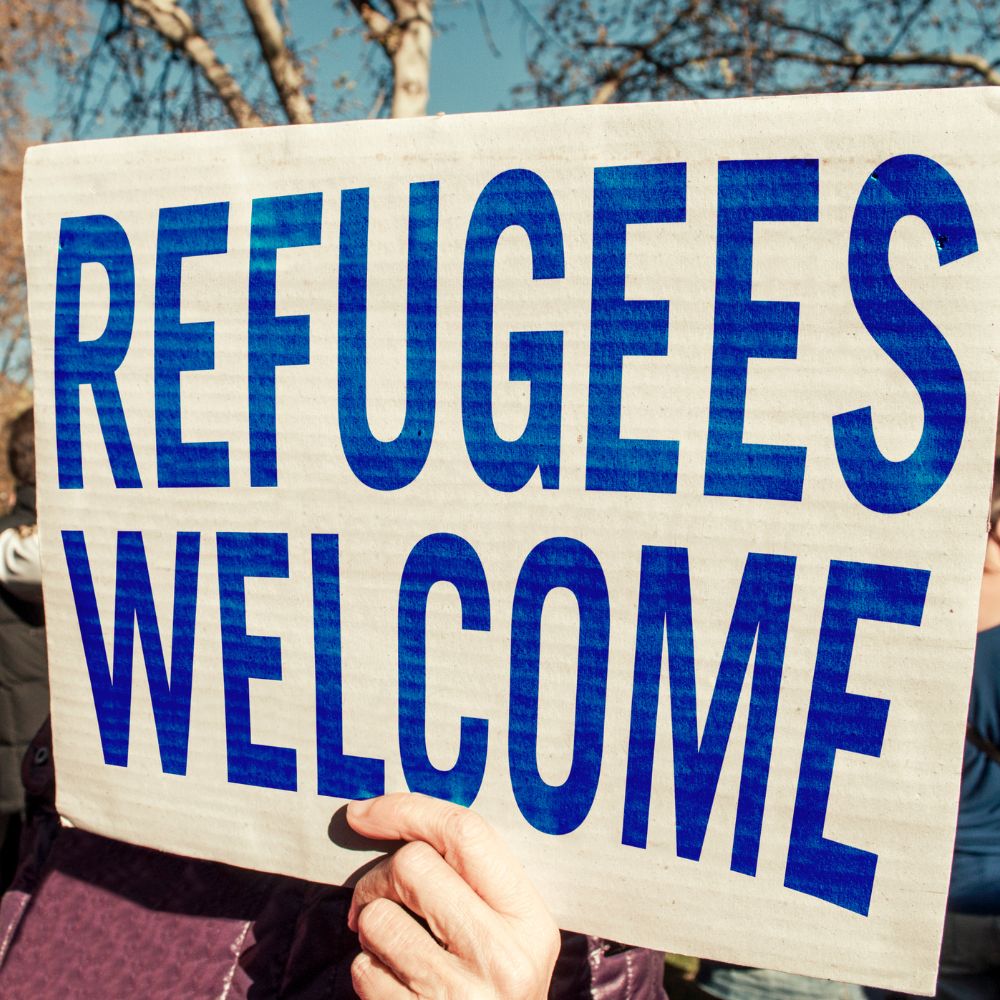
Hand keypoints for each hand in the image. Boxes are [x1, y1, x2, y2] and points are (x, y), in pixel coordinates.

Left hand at [346, 792, 559, 998]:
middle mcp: (502, 958)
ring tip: (390, 944)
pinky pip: (365, 970)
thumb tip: (390, 818)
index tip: (365, 812)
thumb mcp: (509, 934)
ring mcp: (459, 998)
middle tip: (379, 895)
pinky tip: (393, 983)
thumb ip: (474, 880)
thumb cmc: (494, 987)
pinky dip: (367, 968)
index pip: (466, 833)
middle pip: (412, 866)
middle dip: (379, 875)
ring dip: (369, 925)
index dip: (408, 809)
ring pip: (378, 917)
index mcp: (530, 921)